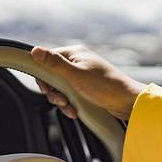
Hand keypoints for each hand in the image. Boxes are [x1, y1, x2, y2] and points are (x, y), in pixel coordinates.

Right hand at [31, 45, 145, 119]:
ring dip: (62, 101)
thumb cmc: (105, 86)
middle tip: (62, 100)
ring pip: (60, 89)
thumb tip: (35, 51)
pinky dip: (70, 105)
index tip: (47, 88)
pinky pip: (70, 96)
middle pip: (52, 77)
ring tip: (71, 107)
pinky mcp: (86, 89)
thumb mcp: (75, 75)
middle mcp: (77, 63)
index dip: (44, 77)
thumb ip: (53, 63)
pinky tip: (76, 110)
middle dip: (54, 93)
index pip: (47, 61)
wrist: (127, 102)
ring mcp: (81, 76)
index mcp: (74, 54)